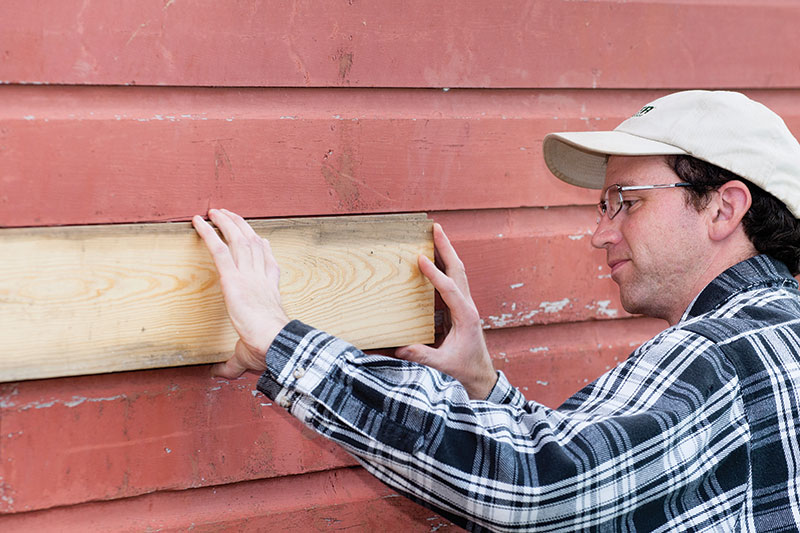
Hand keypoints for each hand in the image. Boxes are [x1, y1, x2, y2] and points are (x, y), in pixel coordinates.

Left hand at [192, 209, 289, 378]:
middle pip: (254, 244)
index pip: (269, 265)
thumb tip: (218, 374)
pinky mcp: (233, 278)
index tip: (260, 239)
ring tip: (217, 210)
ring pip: (239, 240)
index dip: (264, 250)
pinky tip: (199, 221)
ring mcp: (248, 275)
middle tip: (232, 215)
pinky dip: (209, 233)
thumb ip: (232, 362)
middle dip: (243, 227)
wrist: (273, 344)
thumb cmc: (267, 350)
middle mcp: (261, 279)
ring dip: (228, 222)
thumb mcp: (246, 356)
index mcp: (270, 293)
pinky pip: (219, 250)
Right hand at [395, 223, 496, 399]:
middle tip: (436, 228)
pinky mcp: (460, 306)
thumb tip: (400, 349)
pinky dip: (444, 264)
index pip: (449, 289)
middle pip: (458, 269)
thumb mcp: (443, 364)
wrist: (480, 373)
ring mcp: (465, 303)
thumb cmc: (464, 368)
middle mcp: (468, 305)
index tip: (420, 259)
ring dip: (447, 251)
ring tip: (435, 233)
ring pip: (457, 271)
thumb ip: (423, 356)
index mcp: (466, 316)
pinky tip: (434, 256)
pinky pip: (453, 279)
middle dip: (447, 248)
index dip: (434, 273)